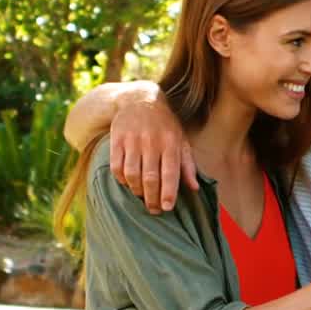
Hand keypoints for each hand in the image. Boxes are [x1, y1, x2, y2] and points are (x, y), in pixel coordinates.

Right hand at [109, 89, 196, 213]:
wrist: (140, 99)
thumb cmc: (165, 125)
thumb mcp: (181, 140)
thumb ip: (187, 164)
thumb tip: (194, 188)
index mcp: (171, 143)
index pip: (170, 173)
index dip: (168, 193)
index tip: (167, 208)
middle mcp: (152, 142)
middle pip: (150, 178)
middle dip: (152, 198)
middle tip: (154, 210)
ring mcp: (133, 140)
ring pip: (132, 174)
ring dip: (136, 190)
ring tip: (142, 196)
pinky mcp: (117, 139)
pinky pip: (116, 166)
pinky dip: (121, 179)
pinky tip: (128, 183)